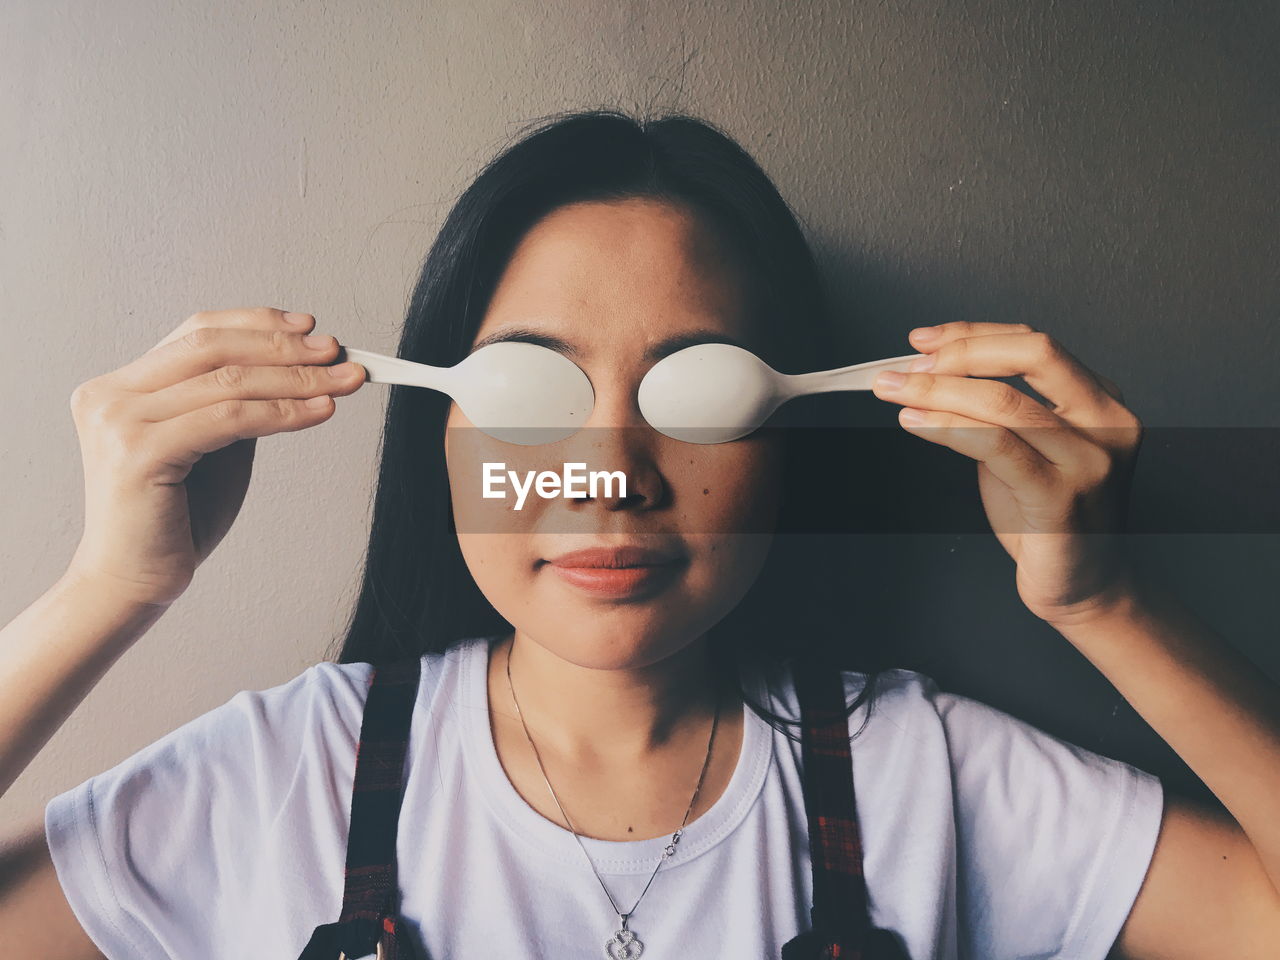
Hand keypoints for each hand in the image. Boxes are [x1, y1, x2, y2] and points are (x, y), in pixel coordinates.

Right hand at [65, 308, 365, 606]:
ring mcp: (119, 421)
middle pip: (212, 346)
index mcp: (120, 386)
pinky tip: (320, 412)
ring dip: (296, 378)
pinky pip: (229, 419)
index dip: (258, 324)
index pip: (197, 332)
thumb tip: (298, 365)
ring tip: (343, 380)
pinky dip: (283, 412)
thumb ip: (235, 403)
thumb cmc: (176, 519)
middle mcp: (110, 395)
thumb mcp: (211, 445)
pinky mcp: (138, 453)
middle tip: (338, 351)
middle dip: (284, 347)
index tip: (312, 327)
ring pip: (228, 380)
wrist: (133, 582)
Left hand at [871, 321, 1142, 626]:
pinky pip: (997, 446)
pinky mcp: (1061, 498)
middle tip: (909, 365)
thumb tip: (932, 373)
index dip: (973, 335)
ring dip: (938, 391)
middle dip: (961, 352)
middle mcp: (1107, 423)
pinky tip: (915, 423)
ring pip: (1006, 402)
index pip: (1034, 345)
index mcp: (1101, 401)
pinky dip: (948, 428)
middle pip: (1034, 354)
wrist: (1081, 585)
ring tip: (895, 392)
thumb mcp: (1028, 449)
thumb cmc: (1048, 518)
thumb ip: (1000, 410)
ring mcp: (1089, 460)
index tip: (924, 341)